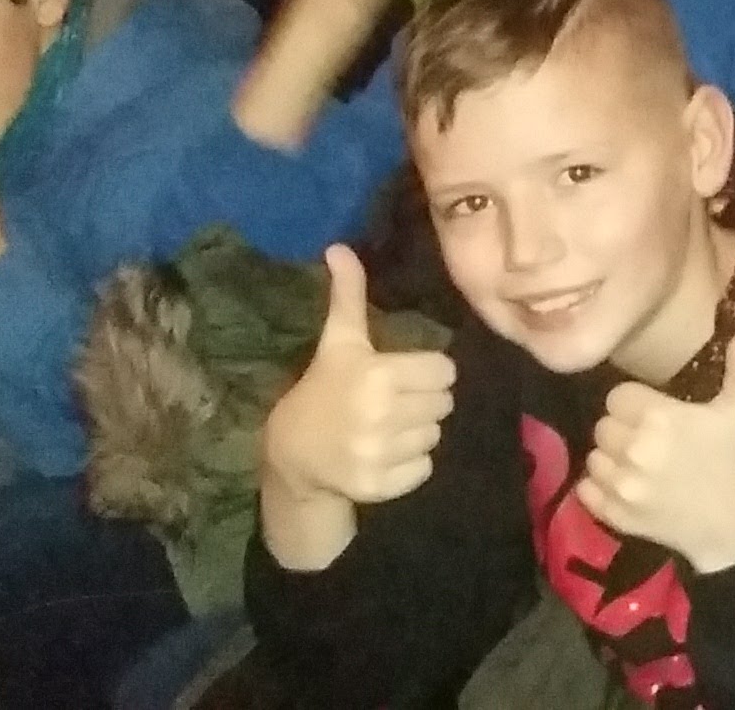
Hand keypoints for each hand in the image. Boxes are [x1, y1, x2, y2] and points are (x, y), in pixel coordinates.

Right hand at [260, 245, 460, 570]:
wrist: (291, 456)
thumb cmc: (321, 389)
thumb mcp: (338, 342)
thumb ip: (347, 296)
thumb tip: (339, 247)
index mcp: (376, 375)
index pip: (443, 371)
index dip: (428, 372)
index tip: (405, 375)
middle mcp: (381, 416)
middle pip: (443, 404)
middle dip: (424, 401)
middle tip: (395, 401)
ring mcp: (380, 455)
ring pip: (435, 436)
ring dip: (418, 431)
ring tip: (387, 427)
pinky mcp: (381, 486)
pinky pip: (424, 467)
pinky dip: (411, 464)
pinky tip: (384, 453)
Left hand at [578, 326, 734, 573]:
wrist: (734, 526)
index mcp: (661, 418)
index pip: (618, 396)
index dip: (633, 402)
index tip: (651, 411)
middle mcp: (635, 450)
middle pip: (603, 425)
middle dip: (622, 429)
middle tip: (645, 438)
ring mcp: (622, 486)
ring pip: (593, 456)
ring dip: (610, 457)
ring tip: (635, 462)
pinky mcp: (615, 515)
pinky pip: (585, 490)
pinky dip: (598, 487)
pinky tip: (623, 485)